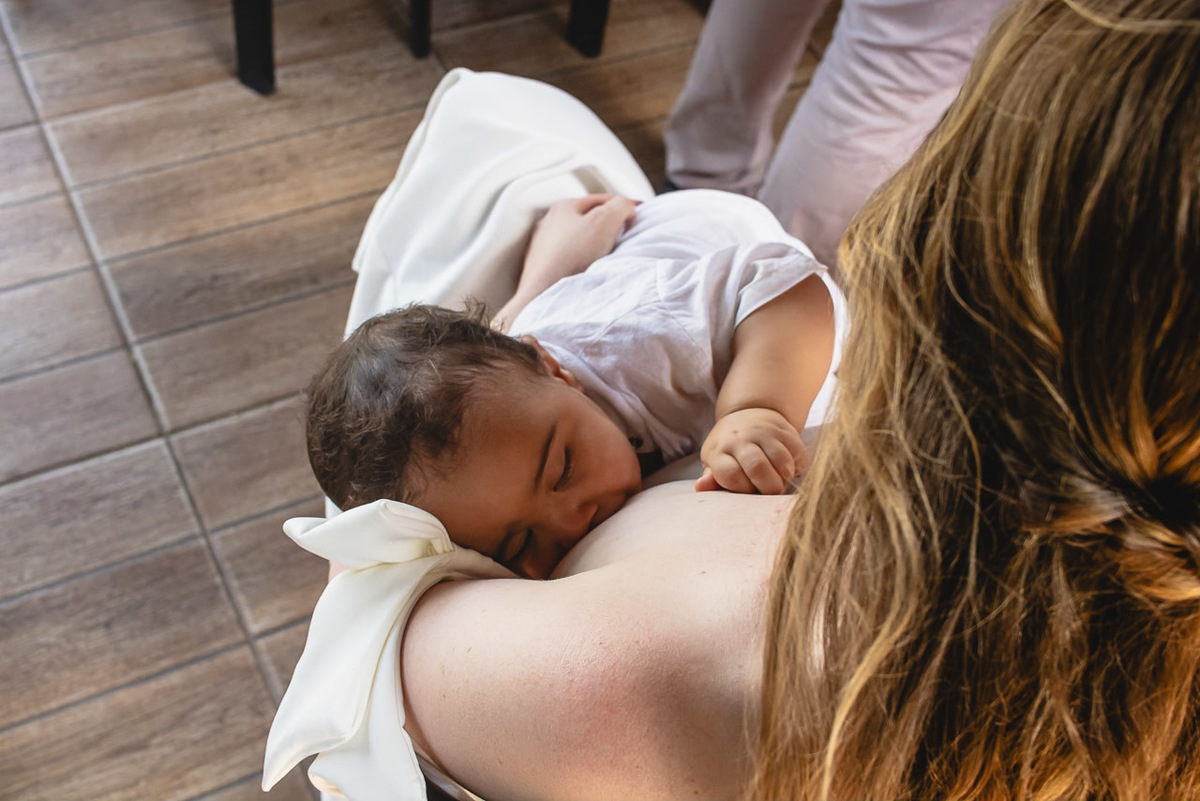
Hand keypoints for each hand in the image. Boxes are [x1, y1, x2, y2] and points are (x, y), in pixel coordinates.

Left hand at [518, 194, 637, 298]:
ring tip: (605, 259)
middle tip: (622, 240)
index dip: (623, 207)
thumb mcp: (605, 221)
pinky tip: (588, 272)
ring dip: (595, 247)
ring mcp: (544, 247)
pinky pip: (570, 260)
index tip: (635, 220)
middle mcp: (550, 224)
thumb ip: (620, 206)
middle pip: (589, 220)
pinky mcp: (544, 269)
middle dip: (608, 228)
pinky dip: (583, 263)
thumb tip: (627, 207)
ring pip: (579, 241)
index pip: (602, 200)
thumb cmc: (572, 257)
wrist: (545, 293)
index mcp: (564, 207)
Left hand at [695, 407, 807, 493]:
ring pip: (782, 461)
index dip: (743, 490)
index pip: (730, 475)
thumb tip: (701, 486)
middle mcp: (740, 439)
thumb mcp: (715, 464)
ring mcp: (763, 432)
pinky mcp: (784, 429)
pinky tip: (789, 468)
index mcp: (719, 451)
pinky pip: (798, 454)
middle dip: (769, 488)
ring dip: (785, 478)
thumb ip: (712, 480)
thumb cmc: (729, 452)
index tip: (748, 493)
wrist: (747, 415)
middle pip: (758, 468)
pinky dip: (798, 467)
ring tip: (780, 480)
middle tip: (770, 493)